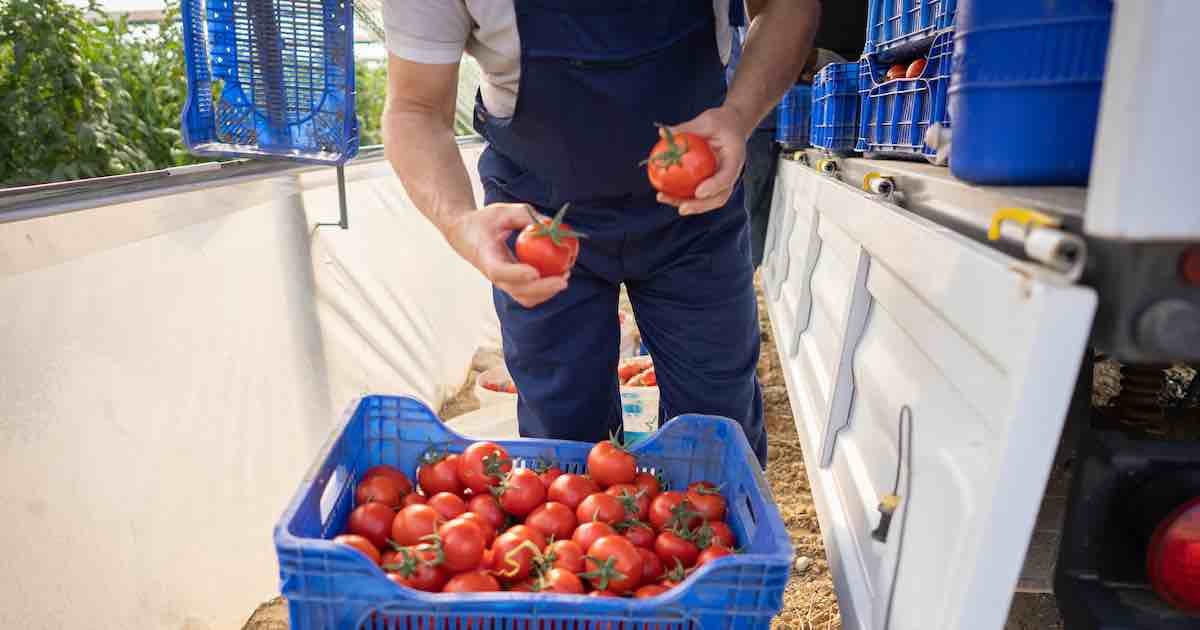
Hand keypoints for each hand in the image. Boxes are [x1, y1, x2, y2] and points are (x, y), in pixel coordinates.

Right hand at [444, 203, 568, 307]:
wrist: (464, 234)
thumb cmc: (483, 221)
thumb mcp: (501, 211)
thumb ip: (524, 215)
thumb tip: (551, 224)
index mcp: (486, 256)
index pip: (500, 271)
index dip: (517, 274)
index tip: (535, 272)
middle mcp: (493, 275)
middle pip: (517, 291)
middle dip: (542, 288)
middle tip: (563, 279)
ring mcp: (502, 282)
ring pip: (525, 298)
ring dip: (547, 292)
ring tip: (565, 276)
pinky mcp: (511, 284)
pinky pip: (529, 295)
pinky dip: (546, 290)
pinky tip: (559, 276)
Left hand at [656, 105, 752, 215]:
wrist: (732, 125)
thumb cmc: (721, 122)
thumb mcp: (707, 120)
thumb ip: (686, 128)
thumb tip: (662, 132)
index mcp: (734, 158)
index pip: (727, 176)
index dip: (714, 187)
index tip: (698, 192)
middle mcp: (730, 173)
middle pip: (719, 196)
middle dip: (700, 205)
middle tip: (682, 208)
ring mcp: (721, 181)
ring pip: (708, 200)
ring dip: (688, 205)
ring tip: (665, 199)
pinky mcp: (711, 182)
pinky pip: (699, 195)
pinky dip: (683, 197)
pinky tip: (665, 194)